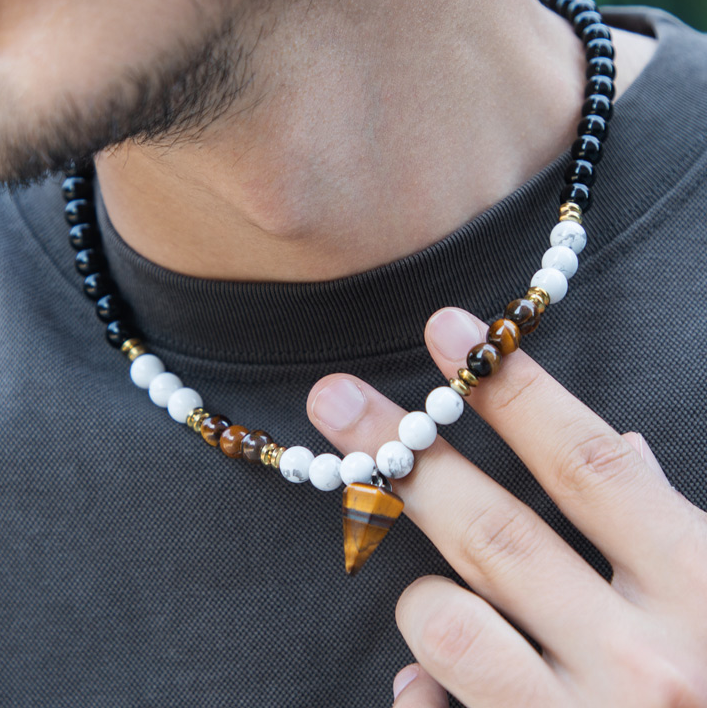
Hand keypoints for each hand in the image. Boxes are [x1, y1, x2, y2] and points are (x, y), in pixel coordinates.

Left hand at [307, 307, 706, 706]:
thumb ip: (676, 526)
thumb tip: (623, 448)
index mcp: (706, 589)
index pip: (586, 466)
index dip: (514, 389)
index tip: (446, 329)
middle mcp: (647, 662)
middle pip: (494, 529)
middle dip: (403, 454)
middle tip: (333, 399)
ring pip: (449, 624)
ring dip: (423, 594)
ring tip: (430, 591)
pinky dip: (423, 690)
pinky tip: (429, 687)